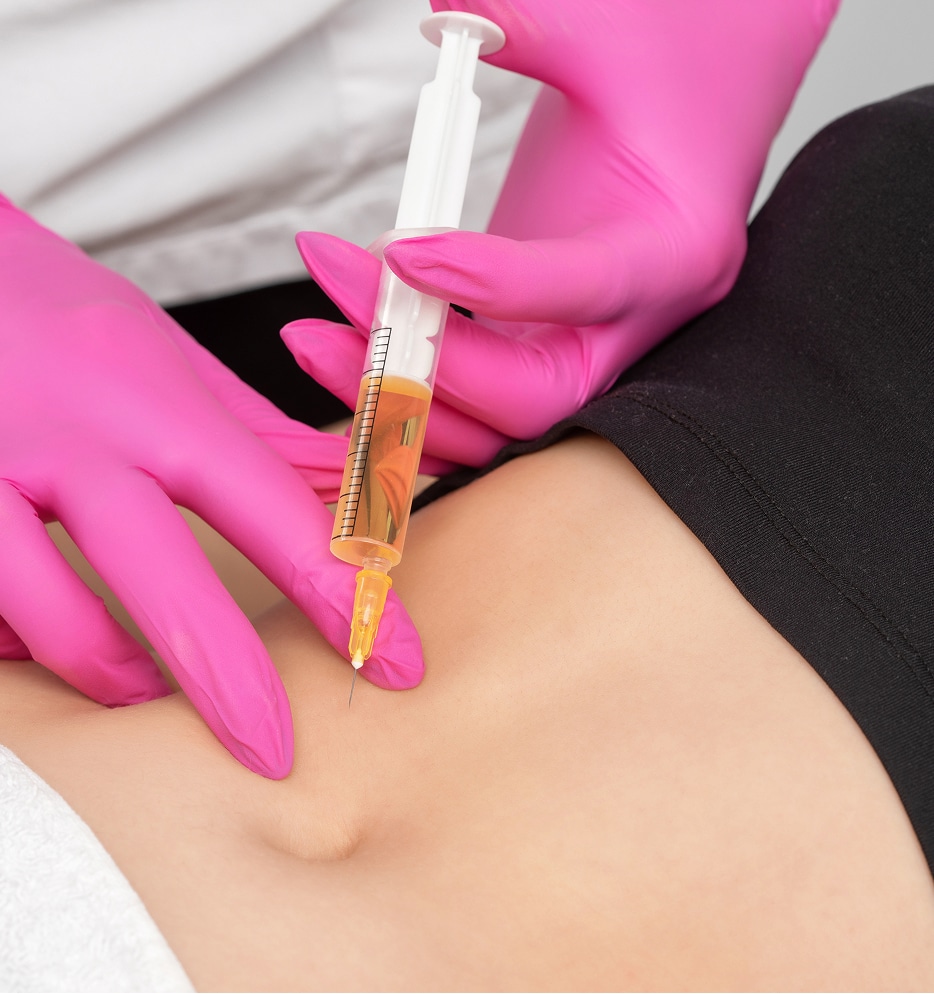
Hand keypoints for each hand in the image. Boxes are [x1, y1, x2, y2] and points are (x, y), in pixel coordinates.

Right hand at [0, 197, 422, 776]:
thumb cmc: (55, 314)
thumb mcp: (167, 356)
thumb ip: (257, 434)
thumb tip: (349, 492)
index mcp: (153, 398)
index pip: (272, 504)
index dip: (340, 588)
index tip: (396, 656)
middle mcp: (70, 437)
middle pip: (162, 572)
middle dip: (227, 676)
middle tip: (275, 750)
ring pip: (46, 607)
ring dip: (106, 670)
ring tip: (146, 695)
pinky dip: (17, 638)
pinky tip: (40, 641)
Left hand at [282, 0, 839, 466]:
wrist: (700, 100)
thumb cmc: (674, 65)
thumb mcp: (612, 34)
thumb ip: (537, 29)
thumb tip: (448, 9)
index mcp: (671, 254)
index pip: (584, 290)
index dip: (489, 281)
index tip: (397, 247)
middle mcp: (630, 324)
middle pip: (533, 398)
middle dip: (426, 369)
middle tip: (330, 312)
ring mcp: (580, 344)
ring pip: (495, 424)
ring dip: (402, 398)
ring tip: (316, 340)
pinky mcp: (538, 341)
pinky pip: (473, 403)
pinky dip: (410, 397)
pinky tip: (347, 360)